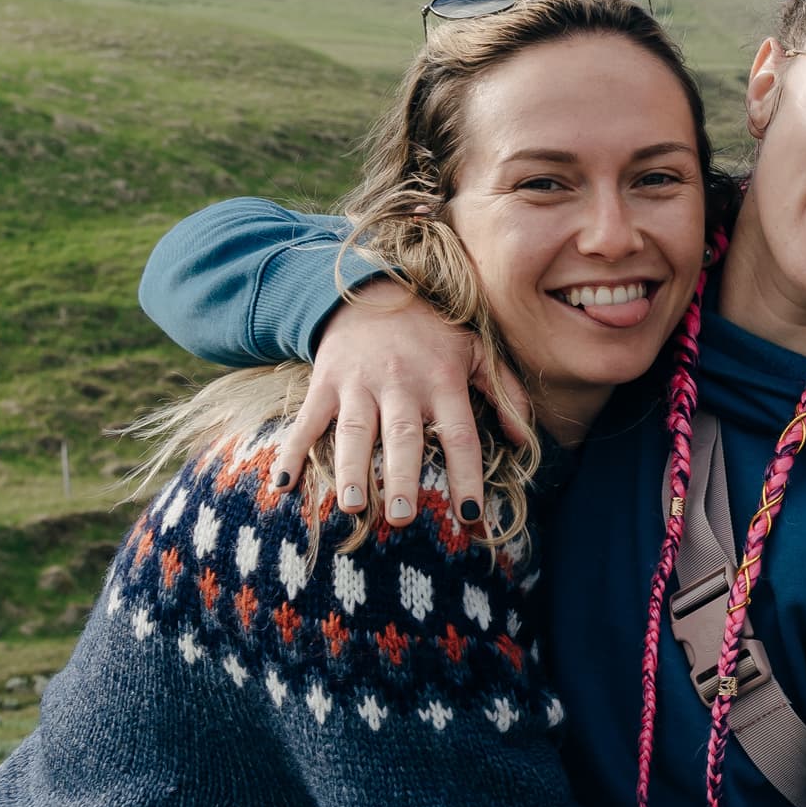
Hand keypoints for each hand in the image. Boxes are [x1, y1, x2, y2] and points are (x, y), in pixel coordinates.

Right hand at [279, 279, 523, 526]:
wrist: (373, 288)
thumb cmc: (432, 331)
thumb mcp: (477, 350)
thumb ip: (505, 393)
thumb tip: (524, 440)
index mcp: (443, 380)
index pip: (459, 434)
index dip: (466, 474)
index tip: (469, 514)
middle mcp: (402, 383)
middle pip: (403, 436)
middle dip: (401, 477)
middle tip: (402, 518)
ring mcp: (360, 382)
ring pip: (354, 430)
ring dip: (351, 469)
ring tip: (352, 505)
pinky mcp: (325, 381)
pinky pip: (307, 420)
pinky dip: (292, 451)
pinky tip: (281, 486)